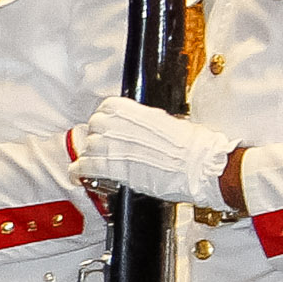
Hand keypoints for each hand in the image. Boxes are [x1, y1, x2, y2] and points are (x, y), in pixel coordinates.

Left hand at [74, 98, 235, 207]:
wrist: (204, 167)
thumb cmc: (199, 149)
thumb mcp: (176, 125)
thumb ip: (155, 125)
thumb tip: (149, 128)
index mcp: (142, 113)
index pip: (109, 106)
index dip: (104, 117)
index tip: (105, 124)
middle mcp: (127, 126)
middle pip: (96, 125)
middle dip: (96, 135)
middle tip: (100, 145)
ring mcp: (121, 146)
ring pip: (89, 145)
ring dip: (88, 154)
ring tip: (88, 163)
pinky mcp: (119, 169)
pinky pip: (88, 166)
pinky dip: (80, 171)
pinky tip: (78, 175)